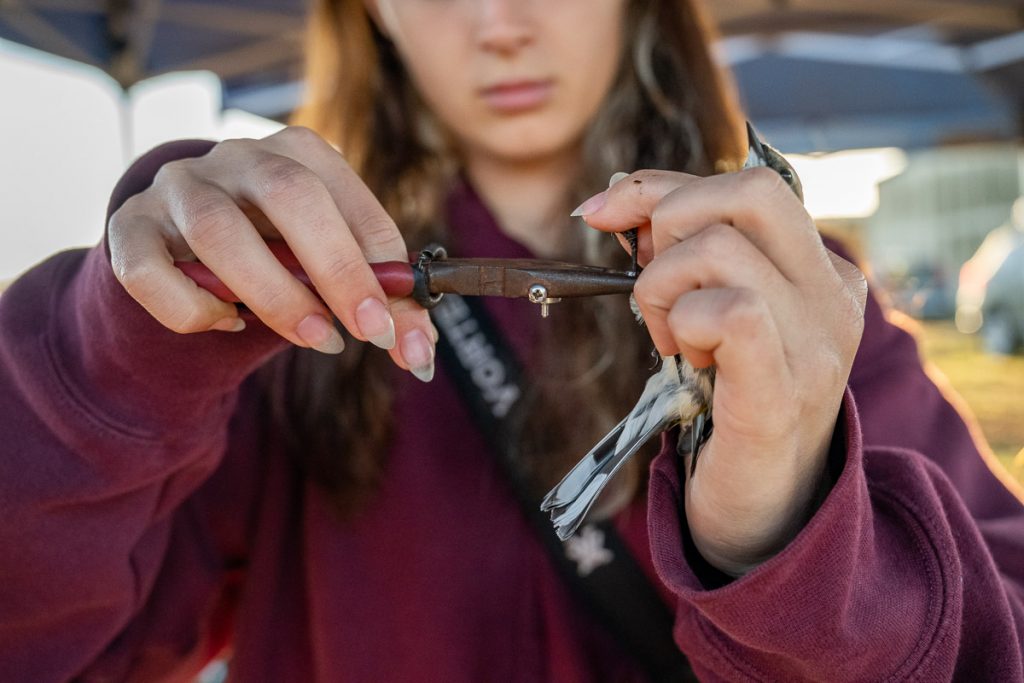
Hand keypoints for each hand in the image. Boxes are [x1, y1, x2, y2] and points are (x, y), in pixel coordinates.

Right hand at [107, 127, 435, 378]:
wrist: (188, 245)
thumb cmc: (279, 253)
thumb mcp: (331, 267)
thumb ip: (378, 304)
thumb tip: (421, 356)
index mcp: (300, 154)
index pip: (351, 202)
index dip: (381, 270)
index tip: (398, 333)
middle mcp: (237, 157)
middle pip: (288, 195)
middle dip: (336, 270)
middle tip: (364, 334)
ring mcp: (178, 188)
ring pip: (216, 231)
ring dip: (273, 295)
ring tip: (313, 338)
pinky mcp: (130, 229)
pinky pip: (150, 270)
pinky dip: (191, 309)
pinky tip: (226, 323)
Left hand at [578, 168, 867, 573]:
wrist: (762, 509)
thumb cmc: (726, 404)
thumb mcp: (710, 312)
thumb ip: (683, 250)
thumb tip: (616, 197)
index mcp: (820, 269)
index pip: (747, 184)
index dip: (661, 187)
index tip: (603, 213)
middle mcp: (832, 295)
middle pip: (750, 190)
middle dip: (668, 223)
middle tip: (654, 290)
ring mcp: (816, 343)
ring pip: (719, 249)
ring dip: (661, 290)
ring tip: (672, 342)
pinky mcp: (782, 391)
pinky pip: (731, 312)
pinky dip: (683, 324)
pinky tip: (686, 359)